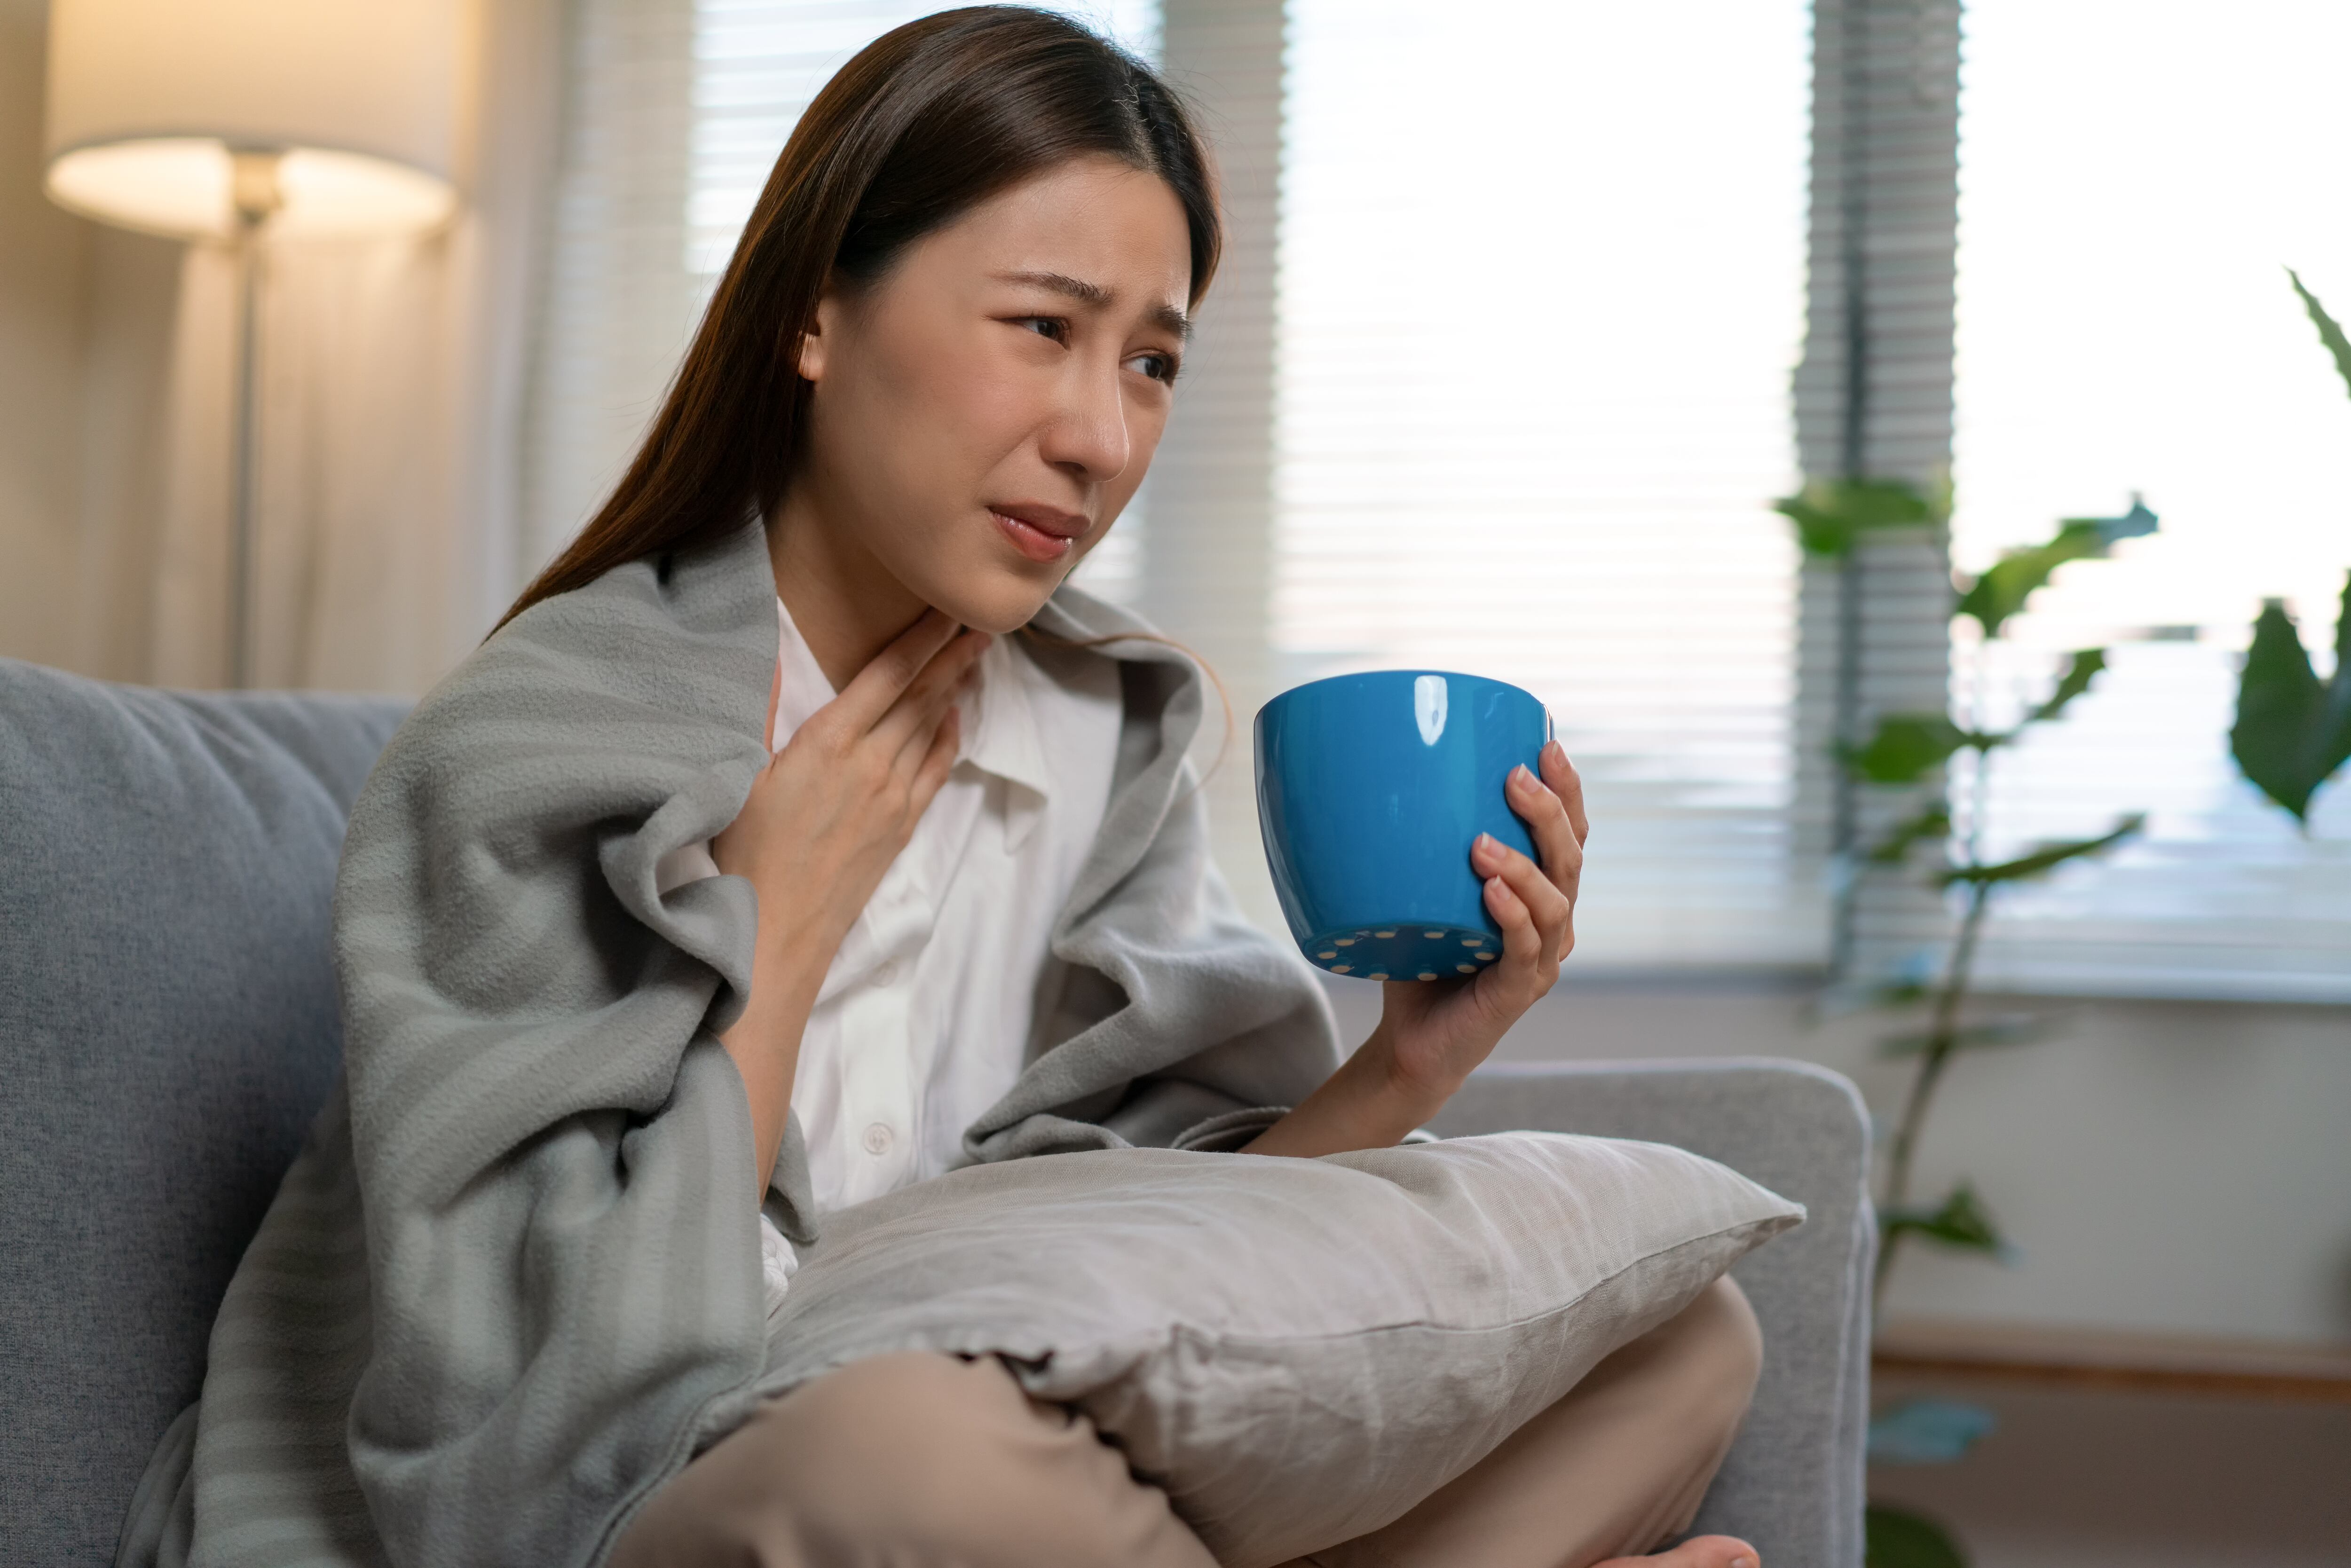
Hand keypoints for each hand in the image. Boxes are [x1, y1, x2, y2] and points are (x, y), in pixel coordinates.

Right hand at [713, 609, 988, 1186]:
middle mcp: (870, 764)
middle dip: (951, 653)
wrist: (773, 934)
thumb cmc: (742, 854)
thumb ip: (757, 710)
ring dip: (955, 688)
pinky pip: (935, 772)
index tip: (945, 608)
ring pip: (932, 729)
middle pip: (921, 695)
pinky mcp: (900, 830)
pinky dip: (949, 738)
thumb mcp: (738, 773)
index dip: (919, 637)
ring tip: (975, 654)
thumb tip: (764, 654)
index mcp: (827, 742)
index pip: (886, 674)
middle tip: (980, 619)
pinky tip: (958, 718)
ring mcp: (891, 799)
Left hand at [1377, 737, 1585, 1101]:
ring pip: (1554, 903)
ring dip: (1523, 867)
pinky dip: (1512, 919)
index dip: (1566, 788)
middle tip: (1516, 776)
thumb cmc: (1419, 958)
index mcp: (1540, 890)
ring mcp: (1541, 958)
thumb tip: (1378, 780)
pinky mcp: (1519, 992)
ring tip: (1483, 844)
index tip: (1546, 741)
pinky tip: (1492, 894)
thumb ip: (1419, 848)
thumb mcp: (1422, 891)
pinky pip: (1525, 951)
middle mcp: (1552, 920)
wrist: (1410, 1040)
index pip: (1569, 832)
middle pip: (1571, 857)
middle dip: (1550, 812)